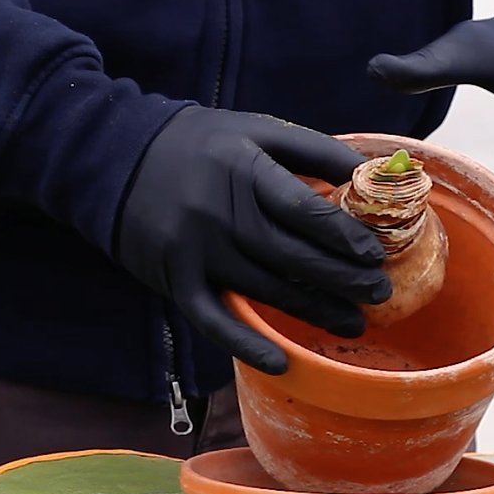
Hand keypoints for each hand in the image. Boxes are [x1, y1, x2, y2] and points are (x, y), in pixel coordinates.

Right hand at [115, 106, 391, 374]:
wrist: (115, 159)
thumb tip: (367, 173)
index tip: (375, 253)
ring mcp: (196, 251)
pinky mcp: (174, 280)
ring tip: (354, 323)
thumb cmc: (199, 145)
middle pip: (292, 257)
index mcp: (245, 171)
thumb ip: (311, 150)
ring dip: (314, 312)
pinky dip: (247, 345)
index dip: (344, 236)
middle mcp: (221, 214)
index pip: (304, 211)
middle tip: (379, 293)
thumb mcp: (254, 131)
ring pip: (265, 291)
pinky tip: (282, 362)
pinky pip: (215, 320)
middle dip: (343, 279)